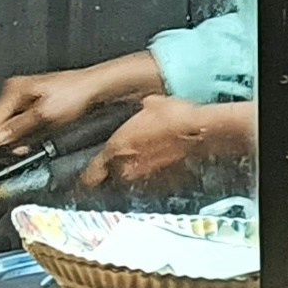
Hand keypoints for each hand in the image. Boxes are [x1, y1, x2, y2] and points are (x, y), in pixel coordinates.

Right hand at [0, 58, 146, 152]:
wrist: (96, 89)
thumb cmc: (75, 93)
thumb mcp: (44, 115)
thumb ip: (19, 128)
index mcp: (14, 91)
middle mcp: (17, 93)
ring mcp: (26, 100)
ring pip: (10, 127)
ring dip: (10, 142)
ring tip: (13, 153)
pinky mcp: (35, 108)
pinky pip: (21, 126)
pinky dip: (21, 138)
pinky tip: (24, 146)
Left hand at [84, 97, 257, 185]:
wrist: (200, 130)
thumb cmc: (174, 115)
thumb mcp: (151, 103)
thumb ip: (140, 112)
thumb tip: (145, 108)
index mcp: (117, 149)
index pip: (91, 175)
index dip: (87, 177)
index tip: (87, 177)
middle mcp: (128, 168)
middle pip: (112, 180)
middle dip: (115, 172)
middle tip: (123, 161)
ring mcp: (148, 178)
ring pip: (133, 182)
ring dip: (136, 174)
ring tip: (147, 161)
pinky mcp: (166, 183)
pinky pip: (154, 182)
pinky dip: (156, 176)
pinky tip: (163, 164)